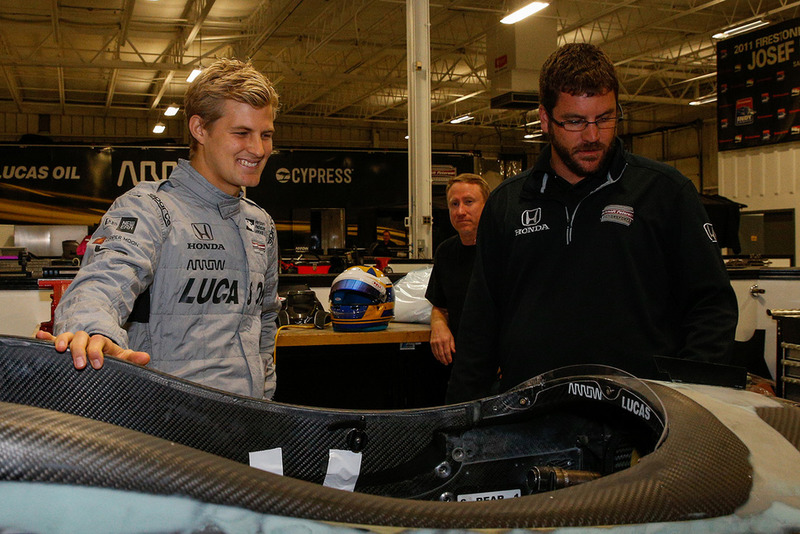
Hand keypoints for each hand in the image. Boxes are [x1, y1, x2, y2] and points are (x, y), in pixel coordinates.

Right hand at [35, 330, 149, 369]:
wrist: (98, 350)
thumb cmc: (108, 356)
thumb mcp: (120, 356)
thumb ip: (132, 358)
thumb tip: (146, 358)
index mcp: (100, 341)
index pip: (98, 342)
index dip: (97, 352)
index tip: (98, 365)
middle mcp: (86, 339)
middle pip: (81, 339)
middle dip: (79, 351)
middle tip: (79, 365)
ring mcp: (72, 340)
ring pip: (66, 336)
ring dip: (61, 341)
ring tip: (58, 349)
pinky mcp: (61, 344)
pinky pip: (52, 339)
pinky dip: (46, 338)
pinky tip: (39, 336)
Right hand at [429, 321, 455, 364]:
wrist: (437, 325)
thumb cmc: (445, 330)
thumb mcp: (451, 337)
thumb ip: (452, 345)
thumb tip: (453, 352)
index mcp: (445, 340)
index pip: (447, 352)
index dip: (449, 358)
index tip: (450, 361)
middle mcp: (439, 342)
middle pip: (441, 354)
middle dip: (444, 360)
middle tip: (446, 363)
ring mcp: (434, 343)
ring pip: (437, 354)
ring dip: (440, 359)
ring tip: (443, 362)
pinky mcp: (431, 343)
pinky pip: (433, 351)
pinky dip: (436, 356)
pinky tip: (438, 358)